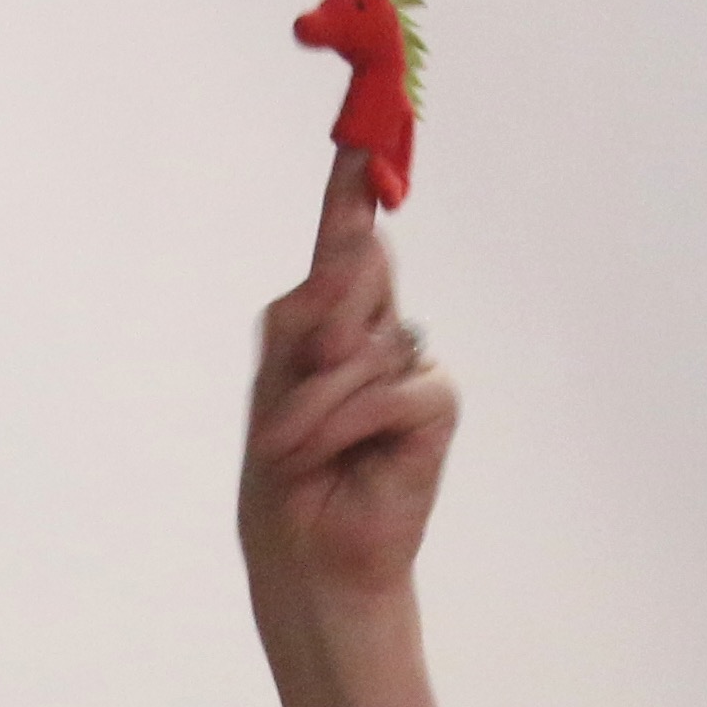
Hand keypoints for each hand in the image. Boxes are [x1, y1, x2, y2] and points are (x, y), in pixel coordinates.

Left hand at [240, 150, 456, 614]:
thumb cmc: (285, 487)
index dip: (353, 193)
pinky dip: (348, 422)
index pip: (346, 245)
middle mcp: (377, 335)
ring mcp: (410, 368)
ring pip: (362, 339)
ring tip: (297, 451)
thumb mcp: (272, 392)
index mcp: (333, 326)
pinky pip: (391, 386)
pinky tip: (332, 458)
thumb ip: (302, 321)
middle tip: (289, 401)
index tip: (358, 141)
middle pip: (354, 269)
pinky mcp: (434, 407)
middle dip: (315, 327)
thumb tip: (349, 259)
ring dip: (314, 402)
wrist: (306, 565)